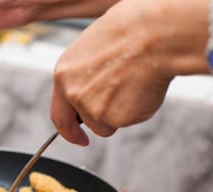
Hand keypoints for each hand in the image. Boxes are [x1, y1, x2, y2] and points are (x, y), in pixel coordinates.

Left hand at [50, 0, 207, 144]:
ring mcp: (96, 109)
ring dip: (120, 112)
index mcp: (64, 75)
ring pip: (108, 124)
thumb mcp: (91, 50)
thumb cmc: (128, 33)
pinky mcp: (118, 118)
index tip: (77, 137)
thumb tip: (90, 89)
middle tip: (112, 115)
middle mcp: (75, 95)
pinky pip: (128, 121)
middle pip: (86, 122)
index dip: (68, 130)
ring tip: (132, 85)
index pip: (59, 114)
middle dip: (98, 122)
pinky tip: (141, 88)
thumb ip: (83, 76)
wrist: (153, 35)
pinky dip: (137, 109)